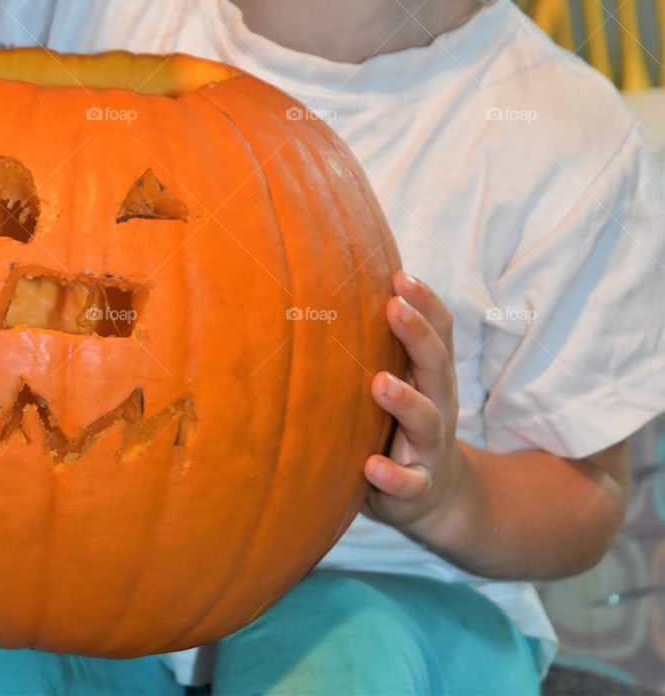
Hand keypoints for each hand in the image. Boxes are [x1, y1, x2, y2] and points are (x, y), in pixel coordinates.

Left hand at [363, 270, 463, 542]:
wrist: (434, 494)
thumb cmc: (402, 420)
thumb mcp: (403, 377)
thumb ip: (380, 341)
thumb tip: (330, 281)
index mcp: (432, 373)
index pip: (439, 330)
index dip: (425, 302)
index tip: (400, 276)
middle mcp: (438, 403)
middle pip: (436, 365)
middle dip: (418, 335)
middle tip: (393, 307)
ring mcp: (430, 446)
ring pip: (427, 420)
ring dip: (406, 400)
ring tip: (380, 383)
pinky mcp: (418, 487)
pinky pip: (409, 483)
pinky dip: (393, 475)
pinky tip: (371, 466)